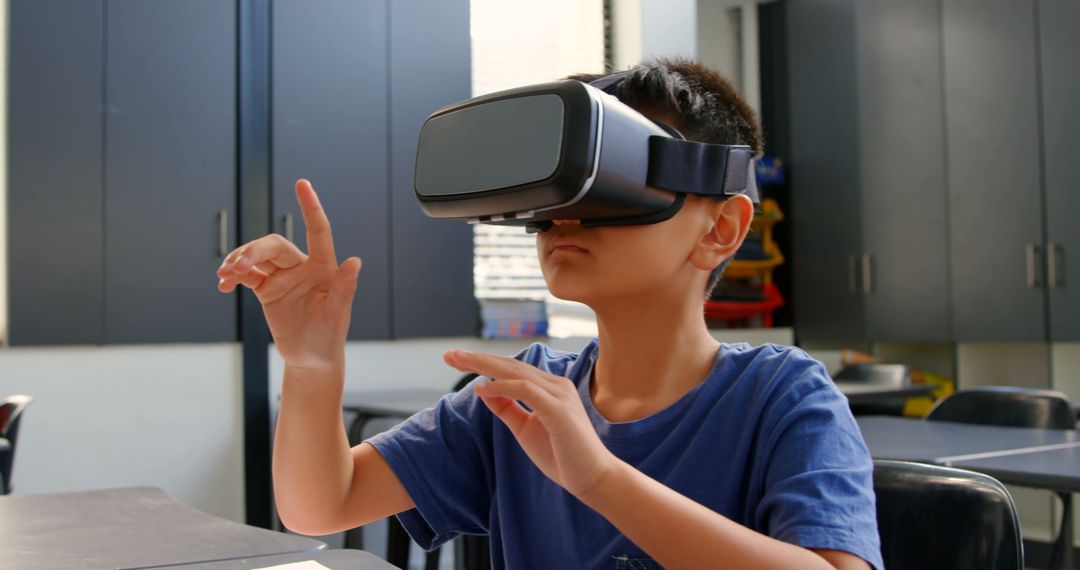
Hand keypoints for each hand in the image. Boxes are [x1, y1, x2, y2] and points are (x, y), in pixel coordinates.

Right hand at [217, 179, 360, 371]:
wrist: (310, 359)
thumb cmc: (329, 338)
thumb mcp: (337, 315)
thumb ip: (345, 288)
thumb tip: (355, 262)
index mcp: (324, 268)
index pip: (318, 231)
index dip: (310, 207)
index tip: (302, 183)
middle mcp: (302, 267)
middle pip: (274, 245)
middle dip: (253, 250)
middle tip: (237, 266)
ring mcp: (283, 277)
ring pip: (257, 257)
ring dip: (238, 261)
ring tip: (225, 276)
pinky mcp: (267, 289)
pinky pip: (247, 274)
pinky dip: (232, 277)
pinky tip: (223, 285)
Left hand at [443, 349, 619, 499]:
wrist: (592, 478)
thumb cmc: (562, 456)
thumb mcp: (524, 429)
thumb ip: (507, 408)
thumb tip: (483, 390)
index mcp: (549, 388)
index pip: (511, 369)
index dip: (483, 362)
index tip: (456, 359)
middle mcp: (555, 385)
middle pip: (510, 364)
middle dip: (477, 358)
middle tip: (449, 354)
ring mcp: (559, 394)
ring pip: (516, 371)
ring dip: (485, 365)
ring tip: (459, 361)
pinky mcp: (559, 409)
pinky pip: (526, 390)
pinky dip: (502, 387)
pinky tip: (481, 388)